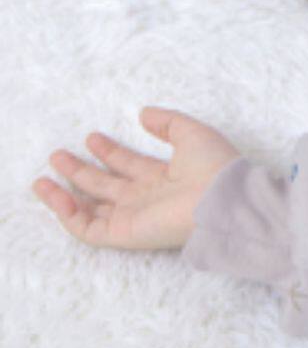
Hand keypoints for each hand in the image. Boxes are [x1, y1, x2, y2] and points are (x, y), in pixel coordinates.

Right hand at [31, 107, 239, 252]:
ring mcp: (134, 217)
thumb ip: (167, 122)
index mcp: (165, 177)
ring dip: (65, 193)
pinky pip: (87, 229)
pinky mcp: (124, 234)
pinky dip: (67, 214)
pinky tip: (56, 192)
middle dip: (82, 170)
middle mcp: (147, 198)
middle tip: (59, 155)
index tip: (92, 137)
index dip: (110, 152)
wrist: (224, 200)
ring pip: (92, 209)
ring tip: (43, 177)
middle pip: (107, 186)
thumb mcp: (192, 133)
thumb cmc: (215, 166)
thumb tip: (143, 113)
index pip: (131, 165)